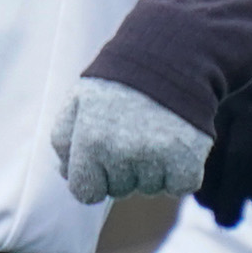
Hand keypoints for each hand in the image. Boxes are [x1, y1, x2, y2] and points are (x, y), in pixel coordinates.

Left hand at [53, 78, 216, 203]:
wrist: (169, 58)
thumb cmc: (118, 84)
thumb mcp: (78, 102)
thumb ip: (63, 140)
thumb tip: (66, 174)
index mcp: (90, 141)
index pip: (85, 193)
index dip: (95, 179)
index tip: (103, 160)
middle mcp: (121, 152)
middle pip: (119, 191)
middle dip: (123, 170)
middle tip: (132, 135)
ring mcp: (156, 156)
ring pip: (150, 189)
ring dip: (152, 170)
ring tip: (153, 134)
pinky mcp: (188, 158)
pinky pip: (180, 187)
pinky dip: (180, 172)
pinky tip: (175, 144)